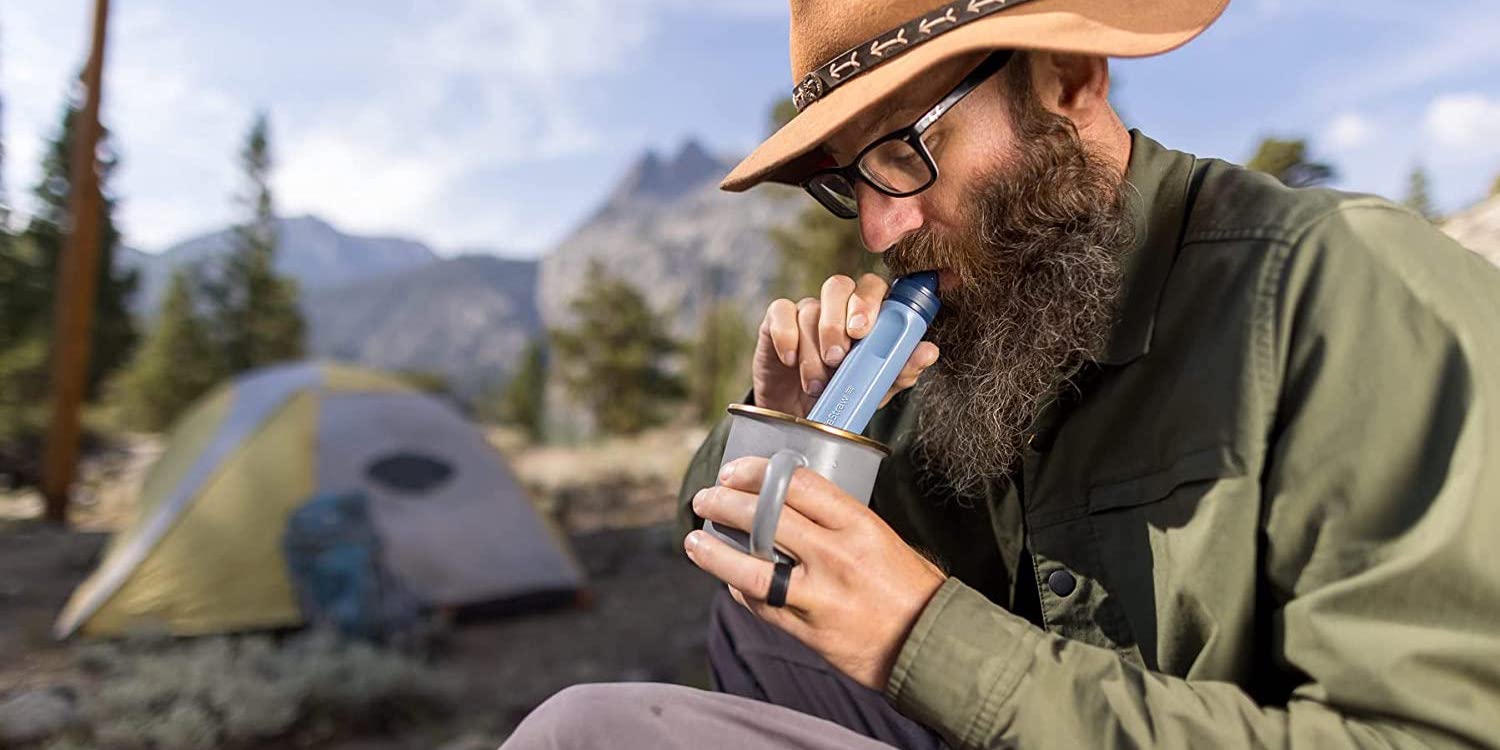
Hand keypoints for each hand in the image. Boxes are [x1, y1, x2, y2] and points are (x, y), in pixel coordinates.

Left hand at [684, 456, 947, 690]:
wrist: (930, 644)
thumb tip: (789, 502)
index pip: (796, 484)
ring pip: (751, 569)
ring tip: (695, 540)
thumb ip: (837, 521)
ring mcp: (819, 597)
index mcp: (858, 525)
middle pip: (765, 520)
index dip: (757, 472)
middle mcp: (835, 557)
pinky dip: (740, 588)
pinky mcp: (807, 630)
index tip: (734, 471)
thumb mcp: (881, 537)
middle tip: (705, 498)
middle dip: (725, 504)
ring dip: (715, 552)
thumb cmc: (909, 586)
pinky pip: (761, 605)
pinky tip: (729, 578)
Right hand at [752, 273, 939, 417]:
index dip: (869, 302)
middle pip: (838, 285)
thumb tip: (929, 352)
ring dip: (812, 349)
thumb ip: (901, 370)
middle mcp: (837, 306)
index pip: (873, 287)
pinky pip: (780, 312)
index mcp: (866, 315)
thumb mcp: (875, 389)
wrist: (802, 419)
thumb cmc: (843, 396)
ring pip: (809, 308)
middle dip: (837, 320)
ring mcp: (806, 311)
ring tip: (816, 383)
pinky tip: (790, 361)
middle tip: (838, 356)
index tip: (863, 331)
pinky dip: (786, 337)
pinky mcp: (776, 321)